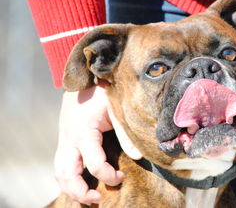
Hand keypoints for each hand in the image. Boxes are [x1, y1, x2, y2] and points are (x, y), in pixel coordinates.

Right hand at [54, 86, 141, 203]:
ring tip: (88, 197)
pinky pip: (60, 165)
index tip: (121, 177)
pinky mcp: (65, 141)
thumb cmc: (101, 92)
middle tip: (98, 199)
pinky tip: (80, 185)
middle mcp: (70, 140)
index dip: (108, 176)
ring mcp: (64, 141)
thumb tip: (138, 156)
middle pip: (66, 174)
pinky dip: (67, 179)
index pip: (94, 164)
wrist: (81, 79)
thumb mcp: (115, 107)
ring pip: (59, 172)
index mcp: (84, 132)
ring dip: (71, 189)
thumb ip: (125, 132)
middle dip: (80, 191)